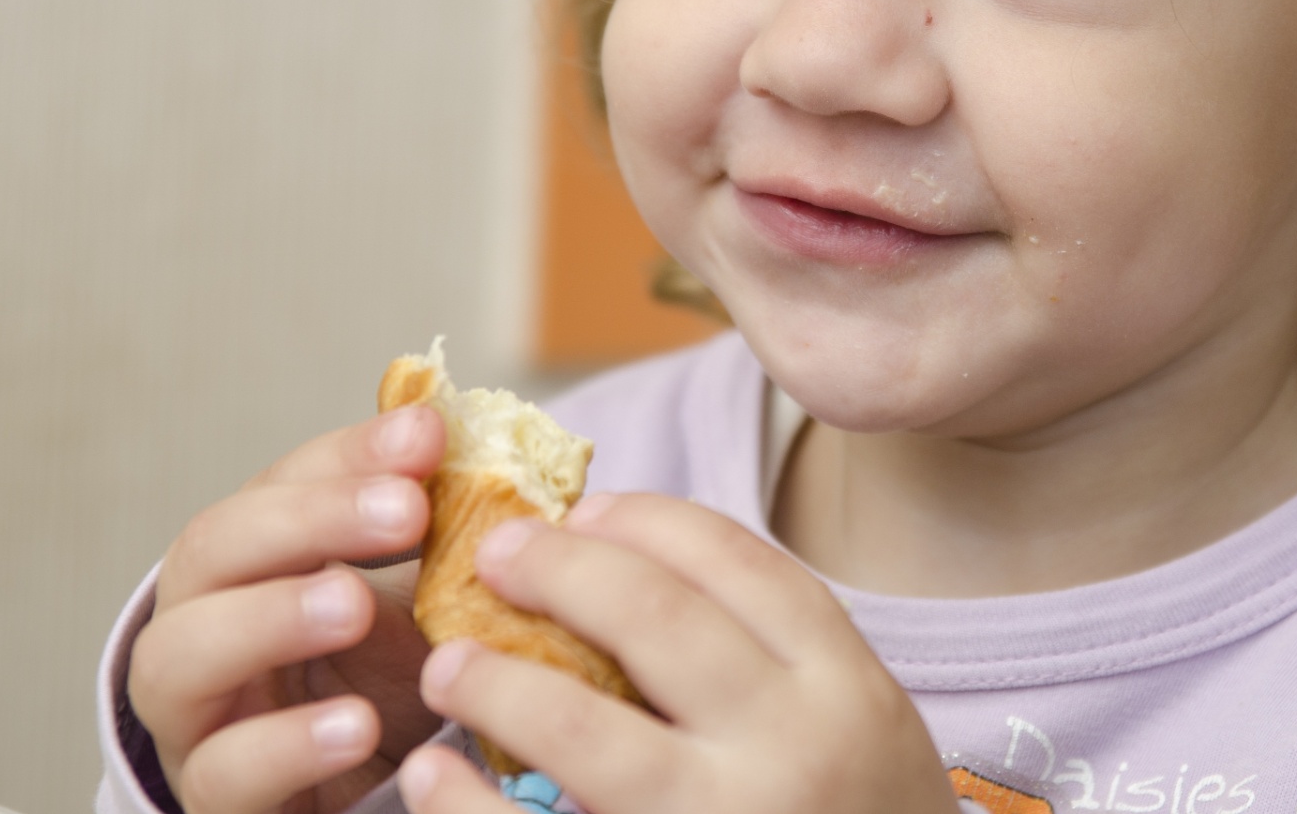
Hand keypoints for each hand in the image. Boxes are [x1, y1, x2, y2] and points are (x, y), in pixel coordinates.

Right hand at [127, 406, 447, 813]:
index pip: (280, 483)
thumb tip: (518, 459)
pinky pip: (223, 774)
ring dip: (269, 619)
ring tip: (353, 606)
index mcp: (256, 558)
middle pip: (211, 550)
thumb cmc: (392, 677)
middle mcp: (205, 625)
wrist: (377, 790)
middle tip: (405, 511)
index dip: (348, 455)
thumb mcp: (423, 595)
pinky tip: (357, 724)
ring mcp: (198, 716)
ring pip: (178, 658)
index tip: (428, 436)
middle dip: (307, 520)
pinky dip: (285, 746)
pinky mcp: (219, 801)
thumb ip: (449, 531)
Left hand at [395, 494, 958, 813]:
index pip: (737, 563)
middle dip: (560, 569)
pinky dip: (465, 804)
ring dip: (495, 679)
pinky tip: (435, 774)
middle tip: (497, 552)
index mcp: (846, 686)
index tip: (584, 511)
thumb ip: (776, 662)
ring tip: (450, 664)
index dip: (647, 521)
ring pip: (580, 725)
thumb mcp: (861, 731)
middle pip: (655, 617)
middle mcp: (792, 748)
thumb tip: (626, 567)